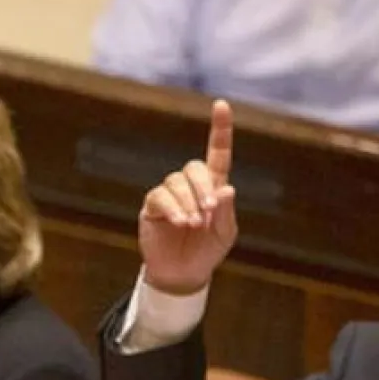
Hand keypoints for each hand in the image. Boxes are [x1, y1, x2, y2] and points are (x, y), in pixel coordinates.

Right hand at [139, 99, 237, 294]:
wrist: (183, 274)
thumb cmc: (207, 250)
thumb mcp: (225, 233)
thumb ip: (226, 211)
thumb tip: (226, 189)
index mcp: (213, 186)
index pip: (218, 153)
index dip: (220, 129)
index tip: (222, 105)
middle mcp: (190, 185)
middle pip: (195, 168)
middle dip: (203, 188)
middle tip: (209, 211)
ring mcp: (170, 194)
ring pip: (176, 182)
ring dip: (188, 202)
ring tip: (195, 224)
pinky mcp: (152, 206)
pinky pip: (160, 197)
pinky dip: (172, 209)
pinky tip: (181, 223)